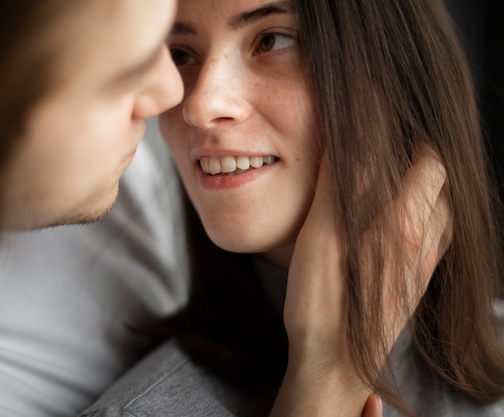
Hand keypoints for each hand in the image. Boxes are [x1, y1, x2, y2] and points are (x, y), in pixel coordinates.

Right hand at [270, 146, 450, 416]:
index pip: (413, 153)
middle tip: (391, 129)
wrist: (337, 362)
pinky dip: (433, 204)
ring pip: (447, 200)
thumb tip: (343, 137)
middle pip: (438, 172)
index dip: (396, 121)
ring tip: (403, 161)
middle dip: (420, 143)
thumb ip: (337, 185)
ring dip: (429, 174)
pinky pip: (443, 229)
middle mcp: (422, 236)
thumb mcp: (319, 239)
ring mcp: (426, 258)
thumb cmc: (321, 303)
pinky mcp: (422, 277)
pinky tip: (410, 210)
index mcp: (398, 221)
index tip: (379, 99)